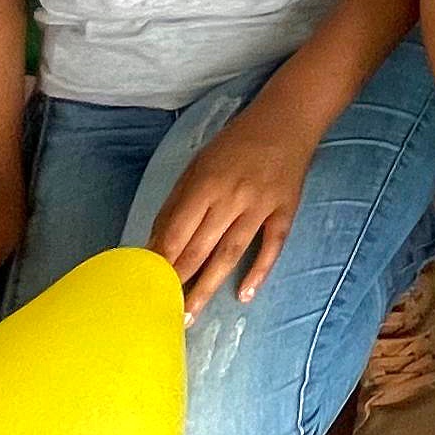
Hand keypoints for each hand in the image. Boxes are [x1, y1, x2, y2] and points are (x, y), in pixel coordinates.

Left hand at [145, 99, 323, 313]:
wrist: (288, 120)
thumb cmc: (236, 142)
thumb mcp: (198, 164)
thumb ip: (179, 202)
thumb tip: (158, 241)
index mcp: (205, 182)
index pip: (177, 232)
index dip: (161, 262)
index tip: (146, 287)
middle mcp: (232, 196)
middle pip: (201, 248)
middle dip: (179, 282)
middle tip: (163, 312)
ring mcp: (261, 206)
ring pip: (230, 253)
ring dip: (208, 286)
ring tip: (191, 314)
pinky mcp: (286, 211)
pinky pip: (271, 246)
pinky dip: (258, 272)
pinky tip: (244, 295)